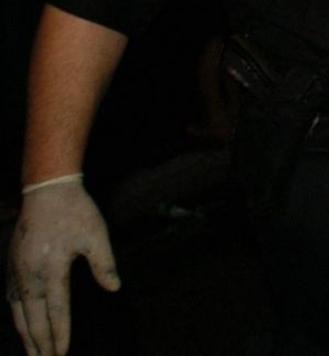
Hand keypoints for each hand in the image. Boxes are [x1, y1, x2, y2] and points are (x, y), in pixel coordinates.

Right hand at [7, 177, 119, 355]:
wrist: (47, 191)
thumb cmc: (76, 212)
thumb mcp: (97, 235)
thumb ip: (104, 264)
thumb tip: (114, 289)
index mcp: (52, 269)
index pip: (56, 311)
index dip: (60, 334)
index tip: (63, 353)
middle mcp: (29, 275)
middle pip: (34, 318)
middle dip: (41, 343)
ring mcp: (17, 271)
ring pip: (19, 312)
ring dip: (26, 335)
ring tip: (34, 354)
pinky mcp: (12, 266)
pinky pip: (11, 299)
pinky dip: (17, 317)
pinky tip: (22, 325)